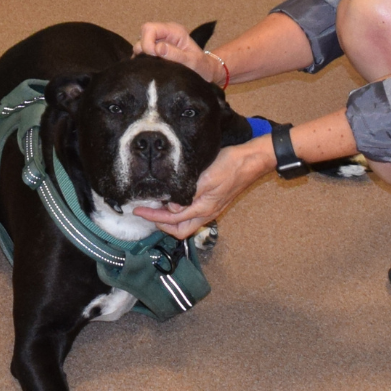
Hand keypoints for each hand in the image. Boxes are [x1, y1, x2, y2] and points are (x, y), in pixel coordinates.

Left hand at [133, 137, 274, 238]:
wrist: (251, 160)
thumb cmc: (230, 166)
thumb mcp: (206, 177)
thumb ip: (189, 194)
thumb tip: (171, 207)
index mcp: (203, 208)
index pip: (172, 220)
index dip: (153, 216)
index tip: (138, 210)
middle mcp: (207, 212)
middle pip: (180, 230)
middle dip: (162, 224)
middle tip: (148, 212)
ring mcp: (212, 208)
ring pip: (187, 223)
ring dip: (171, 219)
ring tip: (158, 207)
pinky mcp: (214, 201)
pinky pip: (194, 214)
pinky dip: (181, 212)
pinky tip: (175, 199)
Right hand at [134, 21, 215, 81]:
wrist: (207, 73)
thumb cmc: (202, 67)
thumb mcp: (193, 62)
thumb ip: (176, 55)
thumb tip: (157, 48)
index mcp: (175, 31)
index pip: (150, 28)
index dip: (147, 42)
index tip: (153, 56)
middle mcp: (166, 33)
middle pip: (144, 34)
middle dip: (144, 48)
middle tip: (152, 62)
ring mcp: (161, 42)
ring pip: (142, 44)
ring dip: (144, 55)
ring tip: (153, 66)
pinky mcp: (158, 51)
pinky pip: (144, 53)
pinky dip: (145, 60)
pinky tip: (152, 67)